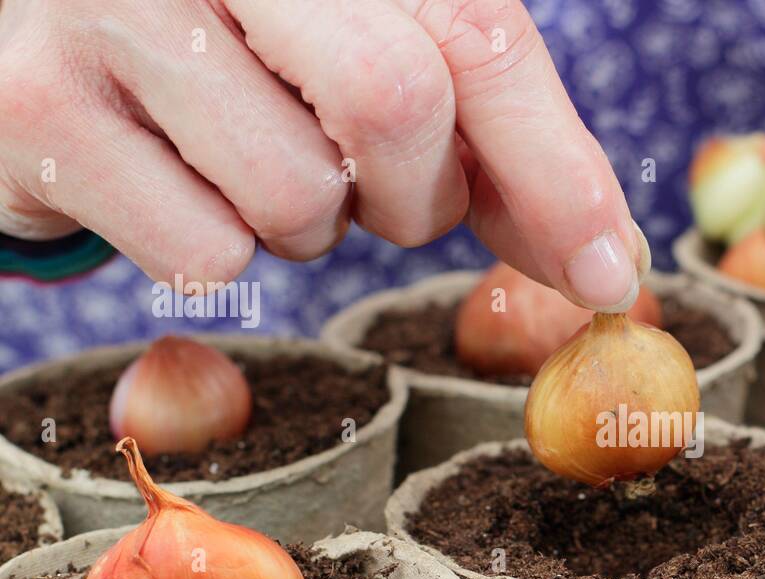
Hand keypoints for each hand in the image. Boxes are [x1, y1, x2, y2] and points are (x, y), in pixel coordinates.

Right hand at [0, 0, 647, 309]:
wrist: (40, 32)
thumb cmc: (241, 51)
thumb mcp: (372, 55)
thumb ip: (484, 140)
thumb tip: (603, 261)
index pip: (476, 30)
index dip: (555, 164)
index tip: (610, 270)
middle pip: (397, 99)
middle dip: (418, 194)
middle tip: (382, 192)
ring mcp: (110, 10)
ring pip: (298, 197)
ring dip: (311, 224)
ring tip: (251, 163)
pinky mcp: (41, 110)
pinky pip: (207, 255)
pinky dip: (219, 252)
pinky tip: (169, 180)